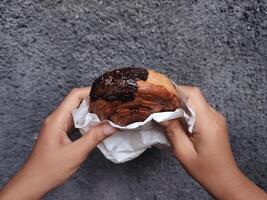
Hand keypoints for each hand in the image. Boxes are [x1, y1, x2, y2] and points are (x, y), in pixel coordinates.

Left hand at [0, 88, 116, 199]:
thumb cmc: (50, 169)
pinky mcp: (60, 133)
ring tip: (106, 114)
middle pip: (76, 102)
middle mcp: (56, 119)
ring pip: (76, 113)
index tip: (106, 94)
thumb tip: (112, 126)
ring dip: (90, 113)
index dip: (90, 91)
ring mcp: (57, 126)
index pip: (74, 96)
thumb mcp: (76, 153)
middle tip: (110, 105)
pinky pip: (74, 122)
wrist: (33, 182)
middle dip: (93, 102)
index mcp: (57, 120)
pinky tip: (95, 127)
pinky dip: (86, 122)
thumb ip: (94, 138)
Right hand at [161, 86, 266, 199]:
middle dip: (176, 97)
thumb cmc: (205, 170)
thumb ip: (172, 130)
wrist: (225, 178)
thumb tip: (161, 114)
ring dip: (181, 105)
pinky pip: (199, 109)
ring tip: (168, 115)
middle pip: (194, 95)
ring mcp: (216, 118)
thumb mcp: (183, 152)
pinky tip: (178, 121)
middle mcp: (214, 116)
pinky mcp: (214, 121)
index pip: (193, 94)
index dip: (176, 90)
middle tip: (161, 106)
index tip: (161, 96)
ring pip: (196, 101)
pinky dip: (187, 111)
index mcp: (207, 123)